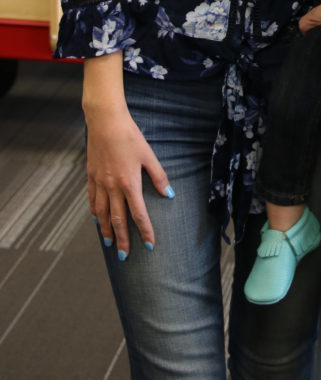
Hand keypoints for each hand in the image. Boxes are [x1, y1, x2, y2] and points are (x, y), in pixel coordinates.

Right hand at [86, 101, 173, 257]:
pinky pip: (91, 200)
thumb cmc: (130, 136)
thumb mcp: (148, 155)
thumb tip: (169, 194)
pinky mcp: (91, 176)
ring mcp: (99, 183)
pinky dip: (94, 213)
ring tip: (109, 243)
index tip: (149, 245)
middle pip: (117, 220)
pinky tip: (96, 219)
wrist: (106, 122)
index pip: (138, 214)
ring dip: (106, 230)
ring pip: (101, 214)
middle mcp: (112, 187)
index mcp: (129, 184)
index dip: (145, 231)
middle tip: (124, 257)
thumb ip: (158, 176)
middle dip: (122, 239)